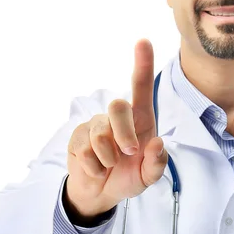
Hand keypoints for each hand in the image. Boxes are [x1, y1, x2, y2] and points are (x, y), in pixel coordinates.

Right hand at [65, 39, 167, 220]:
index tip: (143, 41)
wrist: (100, 193)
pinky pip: (85, 150)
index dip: (142, 64)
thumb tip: (157, 143)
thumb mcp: (148, 177)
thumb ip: (157, 163)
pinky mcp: (77, 136)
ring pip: (101, 134)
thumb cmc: (128, 177)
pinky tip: (96, 169)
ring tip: (110, 165)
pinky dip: (94, 167)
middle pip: (118, 106)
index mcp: (140, 119)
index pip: (141, 87)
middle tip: (128, 152)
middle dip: (124, 133)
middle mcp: (117, 117)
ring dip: (108, 158)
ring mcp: (95, 124)